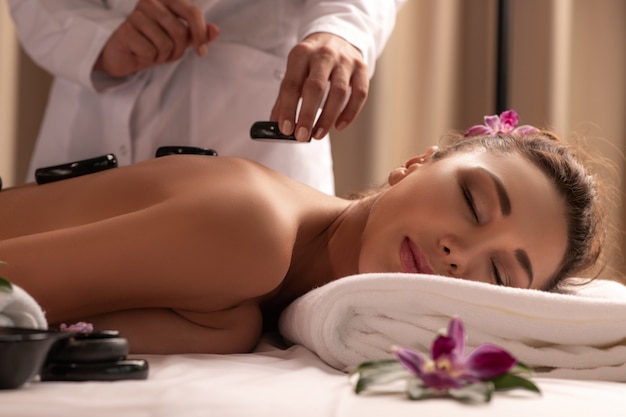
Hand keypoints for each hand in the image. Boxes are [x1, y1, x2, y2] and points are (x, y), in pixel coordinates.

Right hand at [94, 0, 218, 77]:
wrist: (121, 54)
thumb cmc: (151, 43)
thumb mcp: (179, 39)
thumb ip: (198, 33)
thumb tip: (216, 31)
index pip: (193, 12)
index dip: (201, 34)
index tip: (201, 52)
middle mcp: (151, 2)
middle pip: (180, 33)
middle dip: (178, 51)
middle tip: (168, 55)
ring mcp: (136, 14)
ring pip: (166, 44)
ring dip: (163, 57)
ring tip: (152, 53)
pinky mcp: (125, 30)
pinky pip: (150, 52)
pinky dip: (148, 60)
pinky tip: (139, 54)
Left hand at [270, 33, 368, 141]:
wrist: (336, 37)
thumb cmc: (311, 62)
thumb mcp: (295, 71)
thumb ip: (285, 97)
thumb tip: (278, 125)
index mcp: (301, 53)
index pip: (292, 84)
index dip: (287, 108)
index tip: (285, 129)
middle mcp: (324, 54)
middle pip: (315, 87)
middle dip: (307, 115)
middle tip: (301, 136)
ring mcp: (345, 60)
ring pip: (339, 92)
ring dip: (328, 118)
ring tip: (318, 135)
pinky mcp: (361, 68)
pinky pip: (359, 93)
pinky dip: (350, 113)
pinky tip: (339, 126)